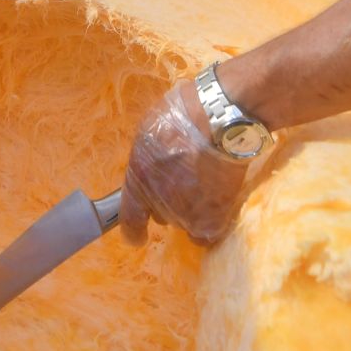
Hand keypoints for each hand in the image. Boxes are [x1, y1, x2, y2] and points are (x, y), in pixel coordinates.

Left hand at [119, 82, 255, 246]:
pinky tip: (217, 206)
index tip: (137, 237)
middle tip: (185, 180)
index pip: (129, 217)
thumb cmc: (186, 113)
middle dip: (169, 202)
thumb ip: (148, 155)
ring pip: (184, 221)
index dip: (133, 231)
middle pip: (161, 214)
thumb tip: (152, 164)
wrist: (221, 119)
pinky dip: (211, 223)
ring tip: (206, 183)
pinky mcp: (211, 217)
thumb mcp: (151, 129)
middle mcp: (158, 201)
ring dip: (191, 208)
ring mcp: (185, 213)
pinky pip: (207, 234)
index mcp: (139, 177)